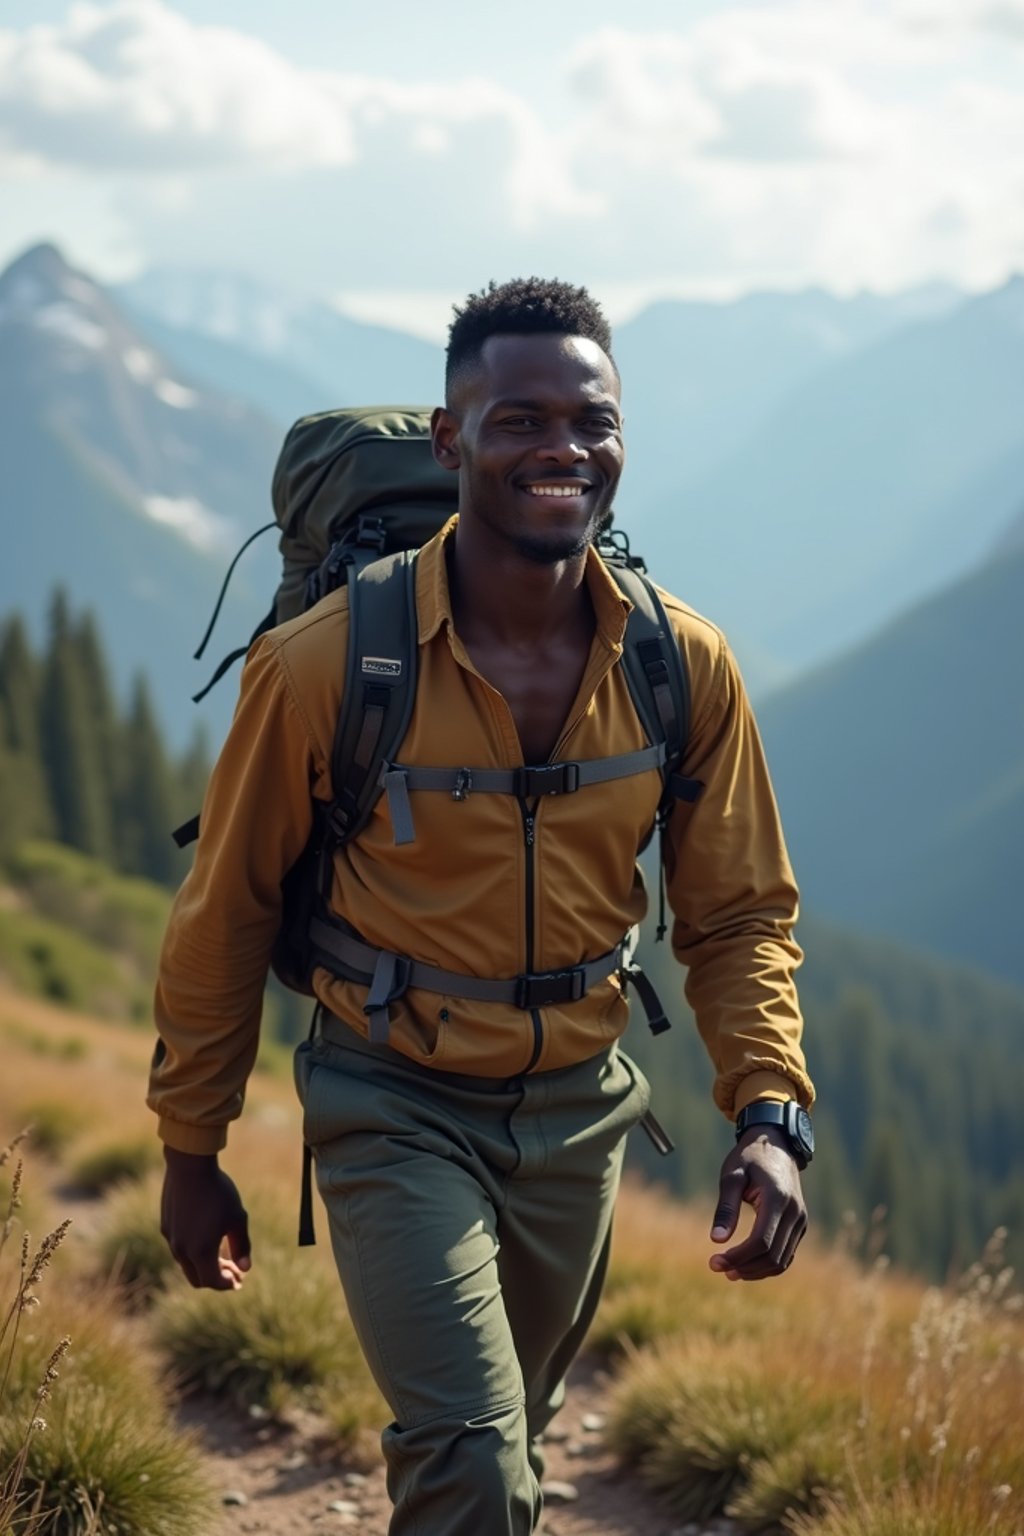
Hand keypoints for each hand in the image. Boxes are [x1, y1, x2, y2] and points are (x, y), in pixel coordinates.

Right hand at [160, 1146, 251, 1289]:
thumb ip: (242, 1245)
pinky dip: (193, 1252)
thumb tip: (246, 1268)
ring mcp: (171, 1238)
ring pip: (187, 1264)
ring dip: (204, 1265)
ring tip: (222, 1254)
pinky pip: (180, 1248)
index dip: (227, 1284)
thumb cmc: (218, 1192)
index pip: (213, 1281)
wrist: (189, 1166)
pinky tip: (207, 1237)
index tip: (239, 1280)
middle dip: (216, 1278)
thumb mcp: (237, 1218)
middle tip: (232, 1270)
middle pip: (197, 1279)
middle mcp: (181, 1250)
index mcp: (200, 1252)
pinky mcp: (166, 1226)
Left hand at [708, 1124, 805, 1280]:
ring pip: (781, 1260)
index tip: (714, 1261)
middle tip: (716, 1266)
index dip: (737, 1257)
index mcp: (777, 1198)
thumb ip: (726, 1207)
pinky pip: (786, 1254)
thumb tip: (716, 1240)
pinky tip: (745, 1265)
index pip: (760, 1241)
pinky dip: (767, 1265)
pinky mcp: (800, 1225)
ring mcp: (801, 1220)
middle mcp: (795, 1213)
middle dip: (743, 1267)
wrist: (777, 1144)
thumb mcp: (732, 1175)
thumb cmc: (750, 1158)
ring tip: (729, 1271)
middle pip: (771, 1256)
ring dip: (755, 1271)